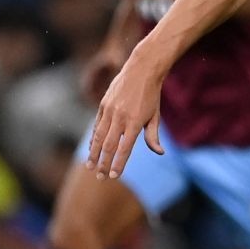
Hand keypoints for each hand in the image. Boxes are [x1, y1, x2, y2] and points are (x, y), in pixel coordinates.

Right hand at [87, 48, 164, 178]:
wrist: (141, 70)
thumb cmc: (151, 96)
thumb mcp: (155, 116)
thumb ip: (153, 136)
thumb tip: (159, 153)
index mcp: (135, 122)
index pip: (125, 148)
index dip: (119, 163)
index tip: (114, 176)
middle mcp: (120, 117)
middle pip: (109, 146)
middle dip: (103, 163)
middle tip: (100, 178)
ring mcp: (109, 110)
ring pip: (98, 137)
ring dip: (93, 154)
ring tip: (90, 167)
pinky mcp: (103, 105)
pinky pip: (96, 125)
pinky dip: (93, 139)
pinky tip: (91, 149)